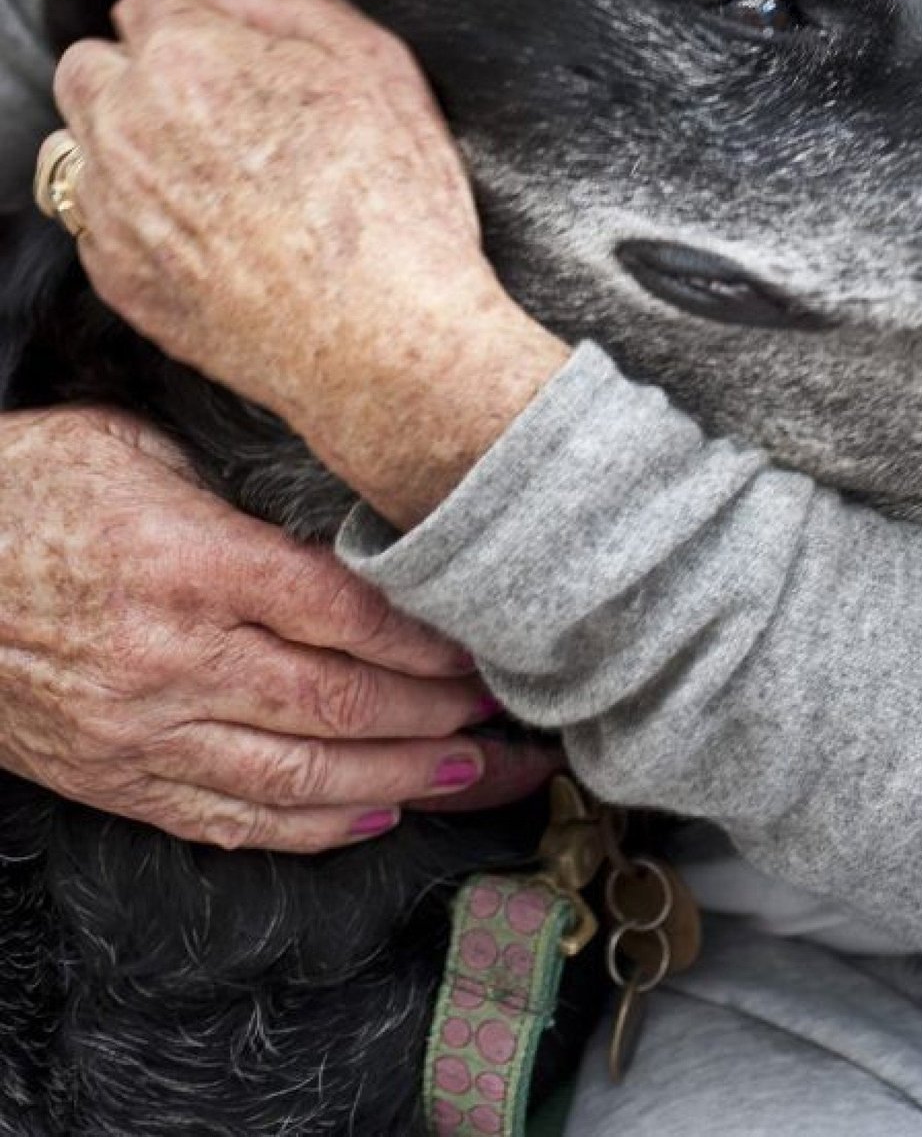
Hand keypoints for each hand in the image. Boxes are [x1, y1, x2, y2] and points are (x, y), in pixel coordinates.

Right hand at [0, 404, 560, 848]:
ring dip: (407, 781)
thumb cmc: (27, 489)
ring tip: (482, 777)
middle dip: (447, 719)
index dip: (433, 639)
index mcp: (191, 561)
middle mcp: (175, 656)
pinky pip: (232, 817)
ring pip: (302, 777)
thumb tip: (340, 504)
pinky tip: (379, 812)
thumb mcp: (134, 447)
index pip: (345, 613)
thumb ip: (237, 490)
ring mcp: (144, 728)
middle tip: (522, 721)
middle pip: (342, 704)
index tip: (495, 640)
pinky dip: (315, 825)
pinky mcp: (116, 776)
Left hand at [51, 0, 569, 523]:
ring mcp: (113, 207)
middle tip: (214, 103)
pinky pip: (97, 219)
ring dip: (122, 138)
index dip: (197, 13)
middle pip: (90, 64)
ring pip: (78, 142)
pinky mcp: (117, 277)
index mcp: (186, 59)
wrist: (383, 341)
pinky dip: (135, 214)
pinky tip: (205, 229)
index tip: (231, 43)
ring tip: (200, 168)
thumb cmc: (393, 204)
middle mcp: (127, 126)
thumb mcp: (377, 63)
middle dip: (139, 68)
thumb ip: (292, 0)